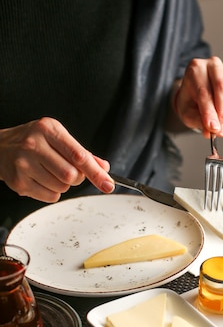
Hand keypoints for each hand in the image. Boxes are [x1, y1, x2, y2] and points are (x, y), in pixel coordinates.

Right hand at [0, 117, 114, 201]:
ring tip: (49, 172)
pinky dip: (52, 192)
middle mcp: (34, 144)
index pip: (78, 155)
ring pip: (62, 188)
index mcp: (48, 129)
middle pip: (71, 175)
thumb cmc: (33, 141)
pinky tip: (41, 179)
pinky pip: (50, 197)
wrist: (0, 147)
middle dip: (76, 177)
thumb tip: (104, 168)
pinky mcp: (18, 182)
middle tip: (67, 169)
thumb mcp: (57, 137)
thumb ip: (82, 153)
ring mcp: (23, 164)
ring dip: (62, 185)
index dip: (96, 172)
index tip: (108, 183)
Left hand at [173, 56, 222, 137]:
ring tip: (216, 117)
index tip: (213, 128)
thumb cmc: (191, 101)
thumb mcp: (187, 113)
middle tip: (220, 131)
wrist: (196, 93)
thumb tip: (213, 130)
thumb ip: (199, 121)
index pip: (204, 92)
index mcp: (196, 69)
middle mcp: (214, 66)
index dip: (209, 112)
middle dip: (222, 114)